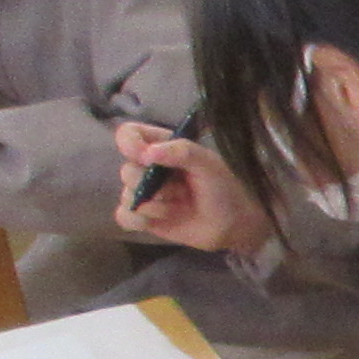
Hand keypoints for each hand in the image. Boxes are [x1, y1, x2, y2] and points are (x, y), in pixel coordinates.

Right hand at [111, 122, 270, 253]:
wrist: (234, 224)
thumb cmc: (224, 186)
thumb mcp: (207, 163)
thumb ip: (180, 151)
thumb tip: (147, 153)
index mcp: (162, 146)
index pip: (129, 135)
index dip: (130, 144)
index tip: (145, 157)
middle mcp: (149, 168)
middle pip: (127, 170)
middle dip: (154, 185)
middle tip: (182, 191)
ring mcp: (145, 193)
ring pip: (127, 195)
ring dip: (155, 205)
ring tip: (178, 207)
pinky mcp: (144, 217)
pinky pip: (124, 216)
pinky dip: (137, 219)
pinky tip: (156, 221)